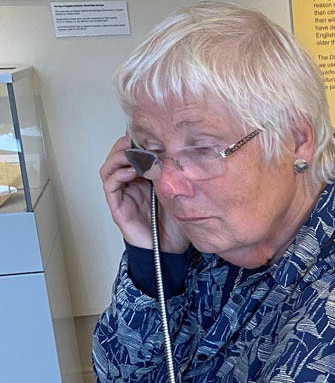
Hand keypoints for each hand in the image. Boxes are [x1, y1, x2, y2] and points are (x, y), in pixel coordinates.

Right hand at [100, 136, 188, 252]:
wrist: (169, 250)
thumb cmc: (173, 223)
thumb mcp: (177, 191)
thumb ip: (173, 173)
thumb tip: (178, 150)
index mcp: (143, 179)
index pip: (130, 153)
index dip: (134, 141)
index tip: (146, 132)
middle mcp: (130, 185)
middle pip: (116, 157)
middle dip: (124, 145)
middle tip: (137, 140)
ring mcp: (122, 195)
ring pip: (109, 168)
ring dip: (118, 157)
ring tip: (132, 153)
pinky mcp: (118, 207)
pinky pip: (110, 185)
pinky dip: (117, 175)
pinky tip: (130, 171)